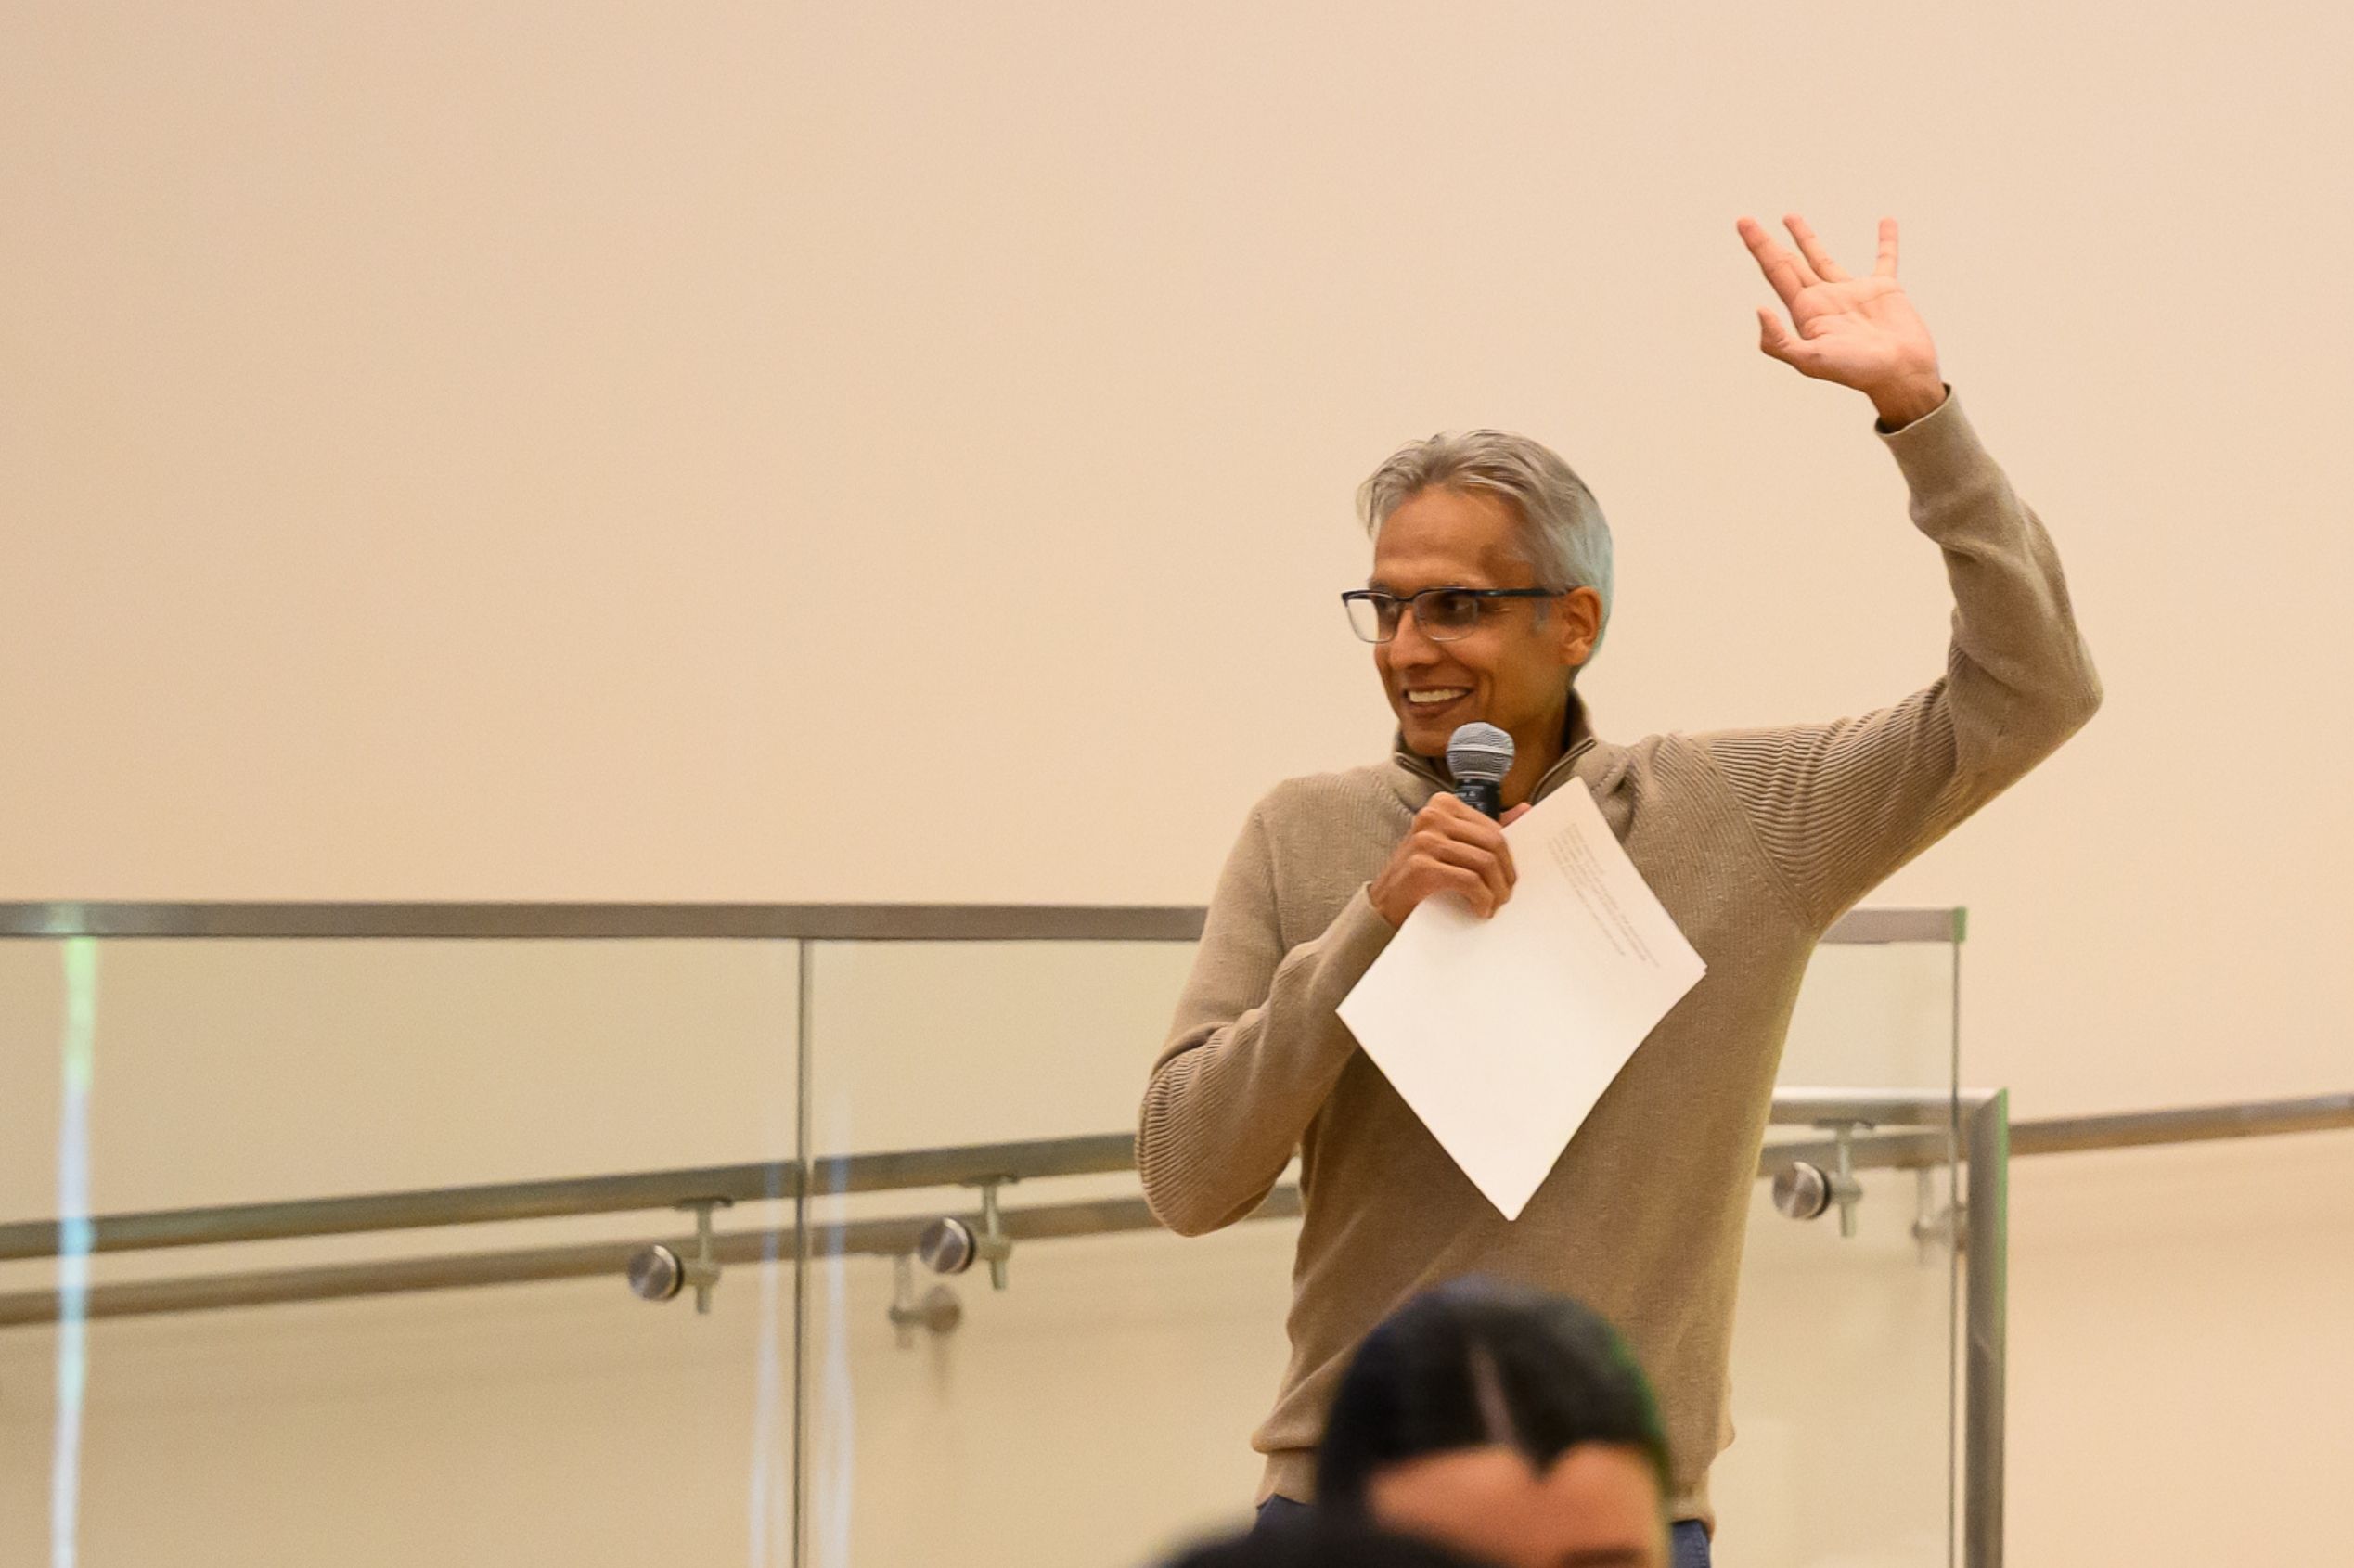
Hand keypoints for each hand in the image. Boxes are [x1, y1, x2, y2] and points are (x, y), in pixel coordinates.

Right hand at [1370, 794, 1517, 924]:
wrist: (1385, 905)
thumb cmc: (1421, 876)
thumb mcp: (1451, 845)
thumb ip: (1483, 829)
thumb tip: (1525, 810)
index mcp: (1442, 805)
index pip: (1494, 827)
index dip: (1507, 857)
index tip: (1508, 878)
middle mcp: (1432, 816)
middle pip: (1493, 842)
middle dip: (1506, 874)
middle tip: (1505, 896)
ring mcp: (1425, 840)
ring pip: (1484, 862)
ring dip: (1496, 890)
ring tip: (1493, 905)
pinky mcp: (1421, 866)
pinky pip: (1470, 881)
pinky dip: (1482, 899)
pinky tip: (1479, 910)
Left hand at [1738, 214, 1944, 425]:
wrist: (1900, 374)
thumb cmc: (1856, 371)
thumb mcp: (1810, 360)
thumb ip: (1779, 340)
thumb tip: (1759, 308)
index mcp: (1805, 311)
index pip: (1776, 272)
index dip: (1759, 247)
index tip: (1743, 222)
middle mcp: (1824, 299)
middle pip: (1789, 263)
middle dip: (1768, 243)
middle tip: (1747, 221)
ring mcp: (1852, 293)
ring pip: (1822, 258)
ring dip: (1805, 238)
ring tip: (1788, 216)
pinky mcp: (1884, 290)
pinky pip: (1885, 259)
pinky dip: (1887, 241)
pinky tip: (1886, 221)